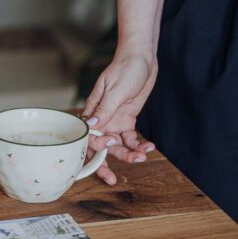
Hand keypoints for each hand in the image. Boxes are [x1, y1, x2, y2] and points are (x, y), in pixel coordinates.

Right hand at [82, 52, 158, 184]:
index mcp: (94, 110)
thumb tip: (90, 126)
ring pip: (117, 146)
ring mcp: (115, 120)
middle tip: (111, 179)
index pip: (89, 135)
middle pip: (99, 146)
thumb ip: (104, 109)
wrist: (141, 59)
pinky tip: (149, 146)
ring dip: (128, 154)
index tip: (111, 145)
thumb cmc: (125, 69)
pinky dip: (138, 145)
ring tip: (142, 157)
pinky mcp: (127, 120)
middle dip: (104, 164)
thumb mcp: (115, 89)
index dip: (96, 146)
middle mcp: (102, 119)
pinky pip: (130, 138)